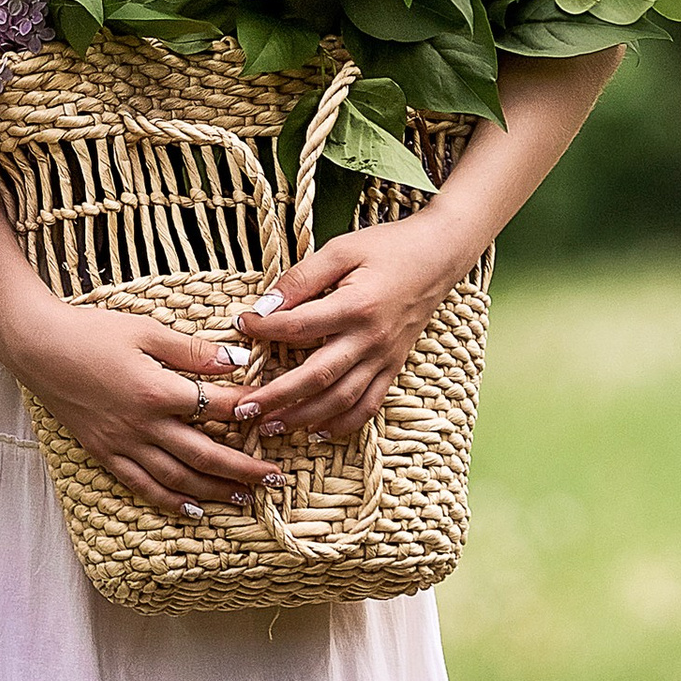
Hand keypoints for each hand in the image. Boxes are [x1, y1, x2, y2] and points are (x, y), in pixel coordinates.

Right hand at [5, 296, 278, 518]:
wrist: (37, 347)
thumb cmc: (90, 331)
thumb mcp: (145, 330)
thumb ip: (191, 350)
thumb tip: (235, 362)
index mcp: (156, 391)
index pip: (216, 407)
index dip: (248, 411)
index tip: (273, 414)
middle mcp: (142, 425)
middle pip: (204, 455)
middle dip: (243, 468)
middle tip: (275, 478)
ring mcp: (122, 444)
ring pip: (177, 479)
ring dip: (214, 491)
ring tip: (244, 498)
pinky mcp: (104, 453)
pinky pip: (142, 485)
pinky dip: (170, 501)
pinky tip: (193, 509)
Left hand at [226, 211, 468, 444]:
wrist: (439, 256)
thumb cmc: (389, 247)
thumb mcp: (342, 249)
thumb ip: (302, 278)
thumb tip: (265, 305)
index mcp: (356, 306)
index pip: (298, 327)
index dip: (264, 329)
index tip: (240, 324)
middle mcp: (371, 339)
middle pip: (317, 377)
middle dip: (276, 397)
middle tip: (242, 408)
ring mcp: (384, 358)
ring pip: (341, 400)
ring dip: (303, 418)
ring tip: (270, 426)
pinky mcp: (393, 367)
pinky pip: (368, 405)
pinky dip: (342, 424)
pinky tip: (317, 433)